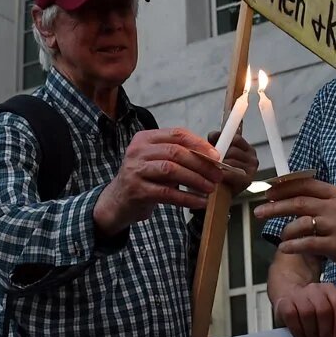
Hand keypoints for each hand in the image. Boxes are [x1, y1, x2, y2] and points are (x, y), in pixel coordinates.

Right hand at [94, 128, 224, 235]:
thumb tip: (212, 158)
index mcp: (145, 138)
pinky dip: (186, 198)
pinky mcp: (137, 190)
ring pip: (171, 170)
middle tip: (217, 175)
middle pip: (176, 152)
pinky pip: (167, 193)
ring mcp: (135, 170)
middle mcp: (138, 151)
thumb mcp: (158, 161)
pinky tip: (199, 202)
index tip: (216, 156)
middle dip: (201, 164)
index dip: (199, 144)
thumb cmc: (145, 179)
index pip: (177, 134)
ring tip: (210, 188)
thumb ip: (179, 156)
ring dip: (195, 180)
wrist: (118, 201)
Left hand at [208, 130, 258, 194]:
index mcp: (246, 149)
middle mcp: (252, 158)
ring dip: (220, 165)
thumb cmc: (220, 173)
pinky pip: (232, 174)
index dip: (223, 139)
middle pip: (233, 150)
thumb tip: (213, 135)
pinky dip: (223, 175)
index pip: (236, 138)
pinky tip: (217, 176)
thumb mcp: (218, 153)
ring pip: (231, 162)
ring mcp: (251, 169)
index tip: (213, 141)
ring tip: (212, 169)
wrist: (221, 195)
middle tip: (210, 159)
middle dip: (219, 155)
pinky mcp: (248, 180)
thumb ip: (217, 142)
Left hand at [253, 179, 335, 280]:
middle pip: (298, 202)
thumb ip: (320, 203)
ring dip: (285, 231)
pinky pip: (308, 243)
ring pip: (301, 223)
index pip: (305, 184)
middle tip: (258, 212)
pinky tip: (284, 248)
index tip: (268, 192)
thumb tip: (290, 197)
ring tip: (280, 237)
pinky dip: (292, 246)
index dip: (283, 187)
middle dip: (274, 206)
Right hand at [273, 282, 335, 336]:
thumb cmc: (313, 307)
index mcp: (330, 290)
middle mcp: (315, 289)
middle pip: (324, 311)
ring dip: (313, 335)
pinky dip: (298, 331)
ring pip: (308, 313)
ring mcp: (298, 294)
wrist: (289, 293)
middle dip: (326, 334)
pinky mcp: (284, 302)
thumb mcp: (328, 310)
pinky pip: (291, 316)